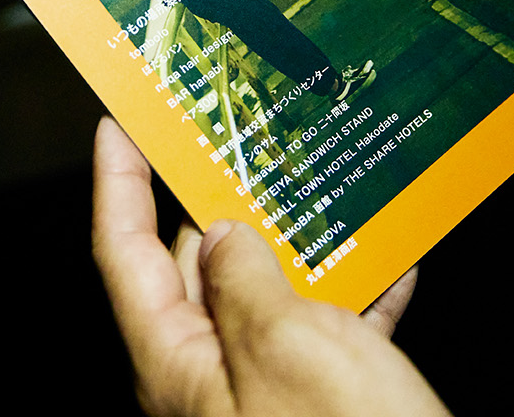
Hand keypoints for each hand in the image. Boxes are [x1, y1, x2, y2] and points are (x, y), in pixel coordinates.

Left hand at [93, 117, 445, 416]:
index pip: (125, 256)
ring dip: (305, 244)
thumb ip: (248, 281)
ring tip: (330, 186)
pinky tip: (395, 262)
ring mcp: (267, 399)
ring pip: (274, 298)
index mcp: (179, 367)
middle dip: (226, 202)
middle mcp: (213, 383)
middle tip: (246, 137)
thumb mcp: (289, 347)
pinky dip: (359, 295)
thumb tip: (227, 237)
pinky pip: (331, 338)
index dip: (118, 184)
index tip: (118, 125)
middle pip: (199, 270)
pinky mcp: (323, 411)